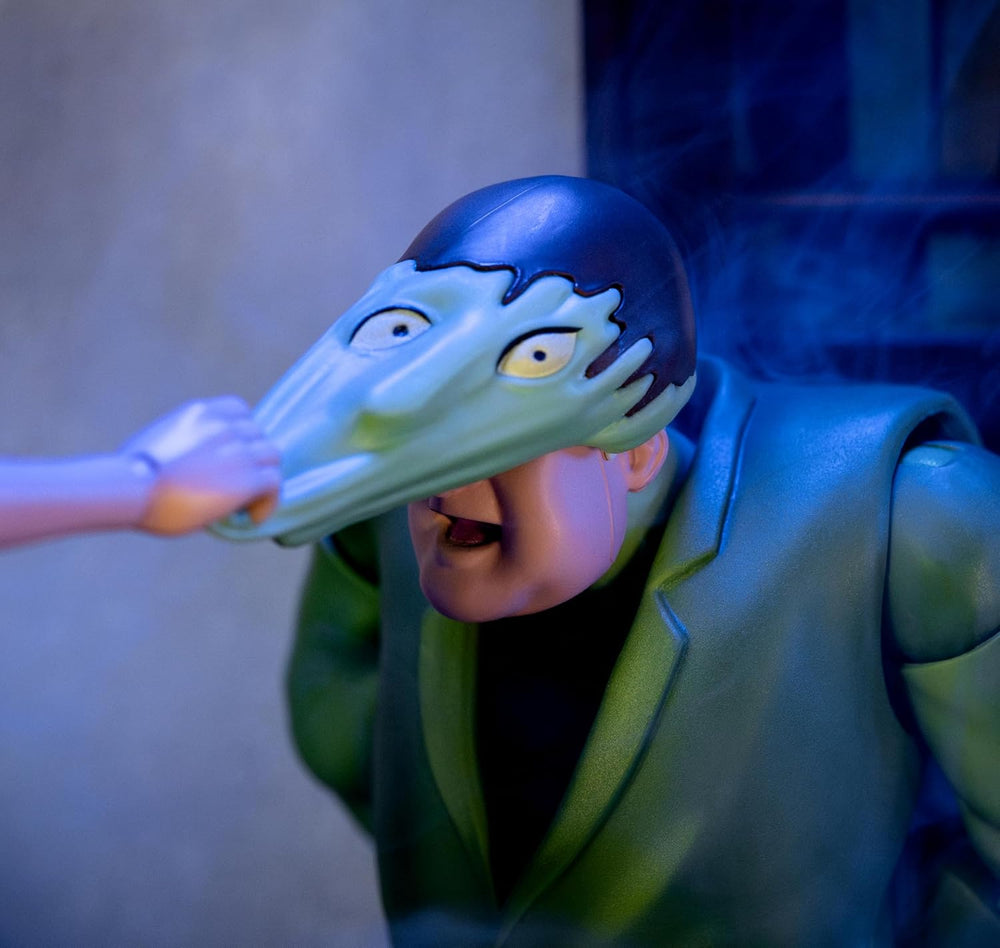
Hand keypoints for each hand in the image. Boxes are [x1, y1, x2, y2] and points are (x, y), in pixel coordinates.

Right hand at [120, 396, 280, 535]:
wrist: (132, 487)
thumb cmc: (129, 475)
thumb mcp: (157, 444)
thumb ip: (183, 446)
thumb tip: (188, 469)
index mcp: (200, 412)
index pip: (239, 410)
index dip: (242, 433)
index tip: (234, 454)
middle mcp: (224, 426)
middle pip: (258, 436)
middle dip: (252, 459)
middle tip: (239, 486)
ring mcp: (238, 450)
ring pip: (272, 457)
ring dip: (263, 479)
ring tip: (248, 504)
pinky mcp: (247, 479)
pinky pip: (274, 484)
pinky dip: (268, 502)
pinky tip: (252, 518)